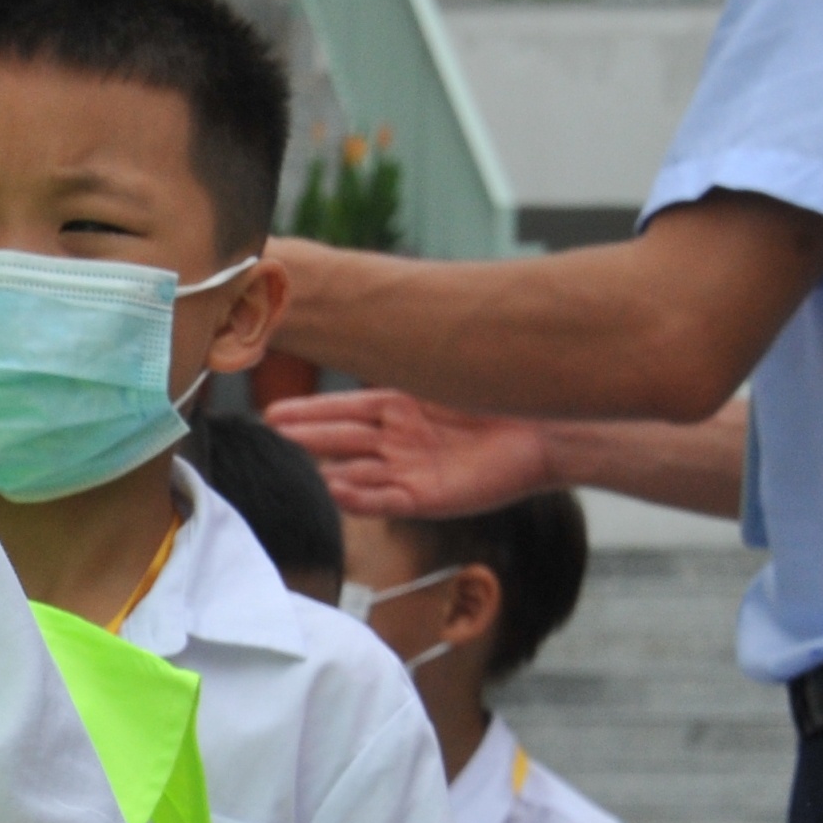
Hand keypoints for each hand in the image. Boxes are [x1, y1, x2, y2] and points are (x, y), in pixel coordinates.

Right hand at [259, 389, 554, 519]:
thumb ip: (410, 361)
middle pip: (343, 439)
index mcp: (399, 406)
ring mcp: (410, 471)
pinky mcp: (428, 499)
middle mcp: (397, 441)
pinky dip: (359, 498)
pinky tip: (334, 490)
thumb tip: (373, 322)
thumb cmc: (504, 397)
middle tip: (273, 433)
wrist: (549, 433)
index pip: (343, 409)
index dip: (310, 411)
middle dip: (307, 437)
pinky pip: (385, 500)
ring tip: (295, 463)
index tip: (274, 413)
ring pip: (357, 470)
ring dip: (327, 468)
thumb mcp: (448, 375)